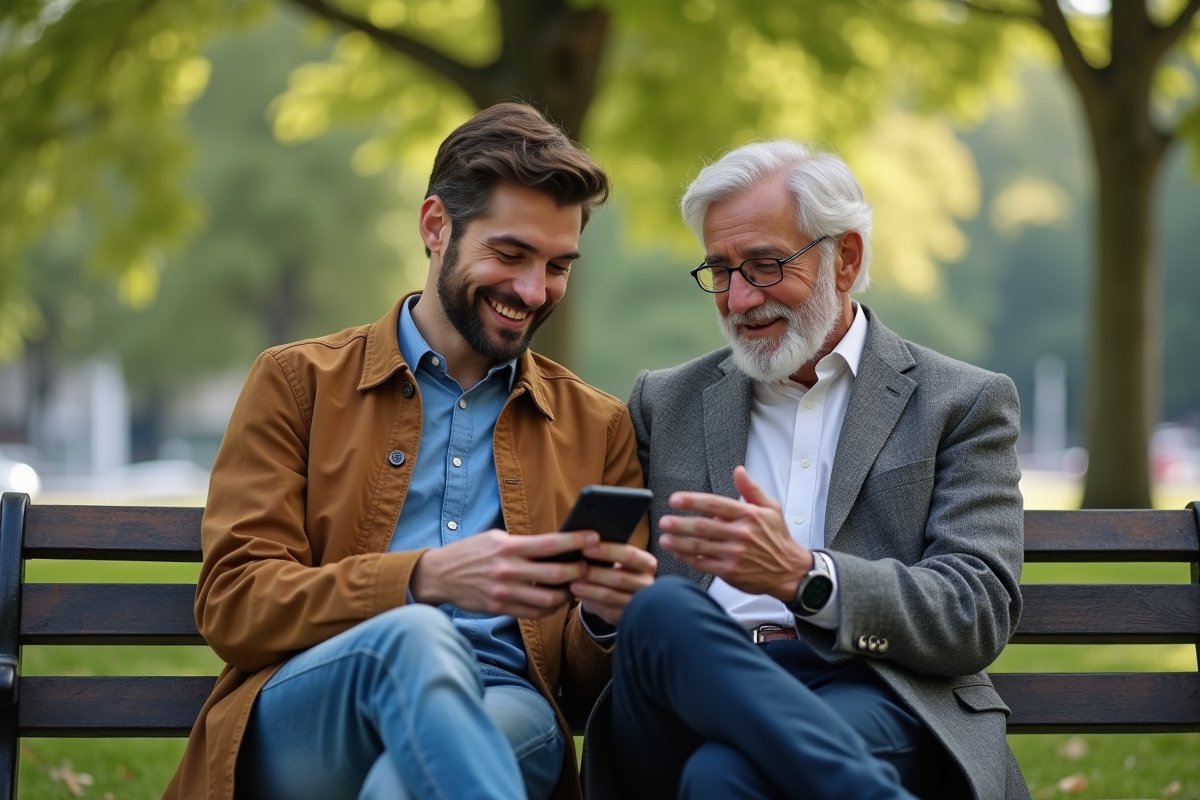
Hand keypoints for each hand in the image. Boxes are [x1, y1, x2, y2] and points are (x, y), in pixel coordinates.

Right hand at [410, 529, 597, 618]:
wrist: (439, 575)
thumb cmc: (471, 552)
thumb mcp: (495, 539)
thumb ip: (523, 543)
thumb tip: (556, 545)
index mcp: (509, 547)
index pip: (551, 544)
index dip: (576, 541)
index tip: (595, 537)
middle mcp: (509, 570)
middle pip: (557, 574)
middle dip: (579, 571)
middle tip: (591, 567)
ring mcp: (505, 592)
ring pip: (549, 599)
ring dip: (568, 594)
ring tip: (576, 587)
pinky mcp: (500, 608)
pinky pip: (534, 613)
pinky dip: (550, 608)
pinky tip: (556, 600)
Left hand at [570, 542, 657, 626]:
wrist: (623, 596)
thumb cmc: (616, 571)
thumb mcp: (618, 560)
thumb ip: (608, 552)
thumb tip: (585, 541)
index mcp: (646, 564)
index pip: (628, 554)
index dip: (606, 551)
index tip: (585, 548)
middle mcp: (647, 584)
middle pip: (619, 577)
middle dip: (595, 573)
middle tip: (576, 568)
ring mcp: (638, 603)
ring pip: (610, 596)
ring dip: (589, 589)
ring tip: (573, 583)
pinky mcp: (626, 617)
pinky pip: (606, 610)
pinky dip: (590, 602)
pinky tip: (578, 596)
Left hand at [658, 466, 811, 600]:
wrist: (790, 571)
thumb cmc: (777, 538)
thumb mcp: (771, 508)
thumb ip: (751, 489)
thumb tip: (738, 470)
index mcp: (748, 515)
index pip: (714, 504)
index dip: (692, 501)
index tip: (675, 500)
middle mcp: (740, 534)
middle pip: (702, 526)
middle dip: (679, 524)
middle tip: (663, 521)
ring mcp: (734, 554)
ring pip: (699, 547)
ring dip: (678, 542)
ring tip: (664, 538)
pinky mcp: (730, 572)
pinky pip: (703, 564)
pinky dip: (688, 559)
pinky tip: (678, 554)